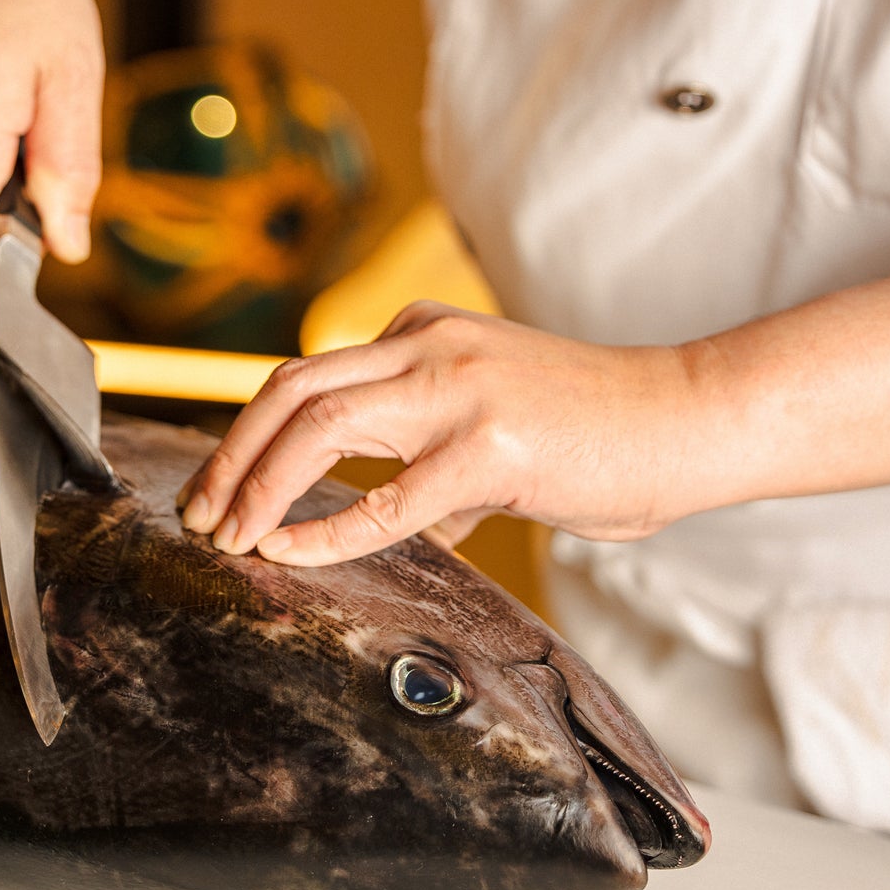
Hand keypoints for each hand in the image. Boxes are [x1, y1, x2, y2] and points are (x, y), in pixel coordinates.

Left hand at [176, 302, 714, 565]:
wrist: (693, 419)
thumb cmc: (602, 432)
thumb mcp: (494, 424)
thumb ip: (431, 462)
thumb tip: (387, 518)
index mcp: (421, 334)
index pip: (304, 377)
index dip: (245, 433)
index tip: (215, 486)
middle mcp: (428, 347)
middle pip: (288, 390)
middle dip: (228, 457)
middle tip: (196, 514)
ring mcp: (457, 391)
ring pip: (317, 427)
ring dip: (258, 487)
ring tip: (229, 538)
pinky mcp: (490, 448)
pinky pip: (385, 500)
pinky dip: (324, 532)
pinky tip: (291, 555)